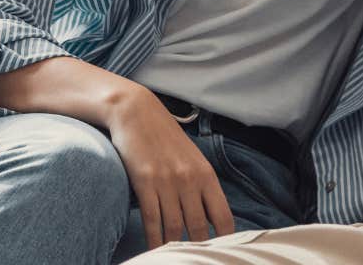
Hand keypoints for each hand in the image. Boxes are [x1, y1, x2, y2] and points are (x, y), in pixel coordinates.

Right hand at [103, 87, 234, 249]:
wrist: (137, 112)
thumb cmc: (164, 137)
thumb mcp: (191, 158)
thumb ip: (201, 185)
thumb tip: (210, 216)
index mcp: (206, 175)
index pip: (223, 216)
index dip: (225, 239)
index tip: (222, 252)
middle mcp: (190, 180)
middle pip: (199, 227)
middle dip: (199, 248)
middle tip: (198, 261)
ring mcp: (167, 181)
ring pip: (175, 227)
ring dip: (174, 248)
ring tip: (174, 259)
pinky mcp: (145, 182)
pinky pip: (152, 219)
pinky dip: (154, 239)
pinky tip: (154, 251)